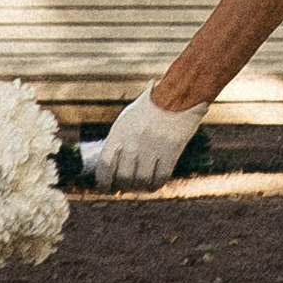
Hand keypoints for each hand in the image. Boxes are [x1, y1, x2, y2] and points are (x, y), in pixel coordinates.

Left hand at [93, 88, 209, 191]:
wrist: (179, 94)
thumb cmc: (151, 108)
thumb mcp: (128, 119)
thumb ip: (118, 141)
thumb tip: (109, 167)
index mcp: (119, 132)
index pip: (104, 165)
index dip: (104, 182)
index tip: (108, 188)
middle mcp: (133, 140)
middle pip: (124, 176)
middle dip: (125, 186)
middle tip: (128, 187)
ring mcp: (153, 146)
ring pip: (142, 180)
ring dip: (141, 187)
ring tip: (142, 185)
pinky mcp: (171, 150)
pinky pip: (161, 177)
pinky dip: (156, 185)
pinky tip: (155, 183)